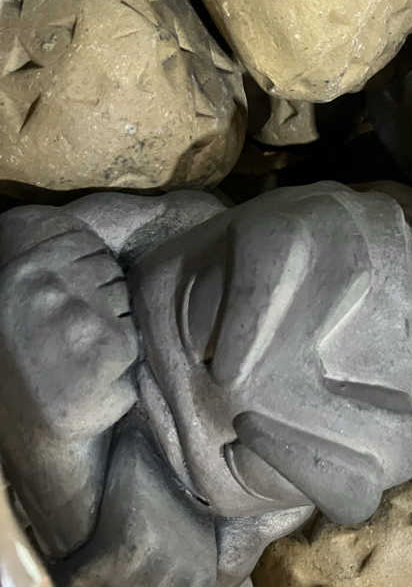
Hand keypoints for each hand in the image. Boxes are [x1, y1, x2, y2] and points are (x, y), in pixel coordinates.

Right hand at [0, 221, 137, 437]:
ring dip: (115, 329)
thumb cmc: (34, 360)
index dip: (90, 272)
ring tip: (82, 356)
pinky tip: (99, 375)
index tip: (71, 303)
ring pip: (126, 305)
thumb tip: (98, 235)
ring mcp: (78, 318)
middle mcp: (48, 289)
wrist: (36, 429)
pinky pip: (136, 337)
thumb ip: (55, 267)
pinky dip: (126, 358)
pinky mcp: (109, 347)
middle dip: (103, 304)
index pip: (86, 244)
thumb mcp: (28, 300)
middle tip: (72, 339)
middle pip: (110, 274)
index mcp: (23, 270)